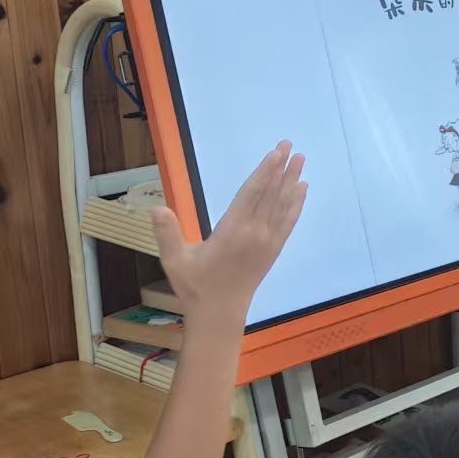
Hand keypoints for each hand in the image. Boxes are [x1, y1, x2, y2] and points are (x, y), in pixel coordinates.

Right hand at [150, 142, 305, 319]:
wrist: (220, 312)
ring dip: (292, 181)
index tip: (276, 152)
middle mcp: (256, 233)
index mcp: (233, 230)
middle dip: (283, 168)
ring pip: (283, 204)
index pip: (252, 193)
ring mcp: (268, 241)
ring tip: (301, 160)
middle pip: (272, 193)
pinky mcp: (274, 250)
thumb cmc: (195, 286)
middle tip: (292, 145)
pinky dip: (297, 204)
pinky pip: (289, 221)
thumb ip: (167, 233)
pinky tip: (302, 190)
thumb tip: (156, 209)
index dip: (265, 170)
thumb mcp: (175, 260)